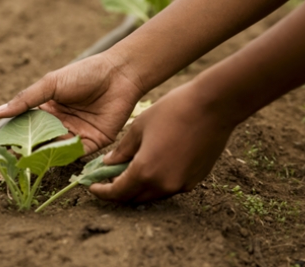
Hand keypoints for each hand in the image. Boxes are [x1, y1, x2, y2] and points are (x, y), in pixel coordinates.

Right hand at [0, 52, 144, 153]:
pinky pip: (76, 153)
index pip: (27, 126)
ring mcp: (77, 133)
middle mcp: (61, 124)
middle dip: (28, 149)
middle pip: (40, 141)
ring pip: (56, 149)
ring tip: (30, 157)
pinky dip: (65, 155)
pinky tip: (54, 156)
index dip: (16, 135)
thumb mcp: (51, 84)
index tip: (2, 143)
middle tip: (14, 155)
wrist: (118, 74)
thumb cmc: (84, 74)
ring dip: (44, 154)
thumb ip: (25, 100)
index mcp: (49, 109)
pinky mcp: (94, 141)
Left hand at [90, 80, 235, 201]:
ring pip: (153, 194)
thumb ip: (122, 150)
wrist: (213, 106)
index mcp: (146, 171)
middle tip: (108, 179)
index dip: (102, 192)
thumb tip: (107, 163)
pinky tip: (153, 165)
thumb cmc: (173, 111)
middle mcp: (164, 184)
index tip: (92, 187)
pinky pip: (170, 187)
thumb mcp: (139, 127)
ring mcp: (182, 184)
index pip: (118, 192)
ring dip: (139, 187)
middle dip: (119, 191)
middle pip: (135, 198)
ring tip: (129, 170)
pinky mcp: (195, 180)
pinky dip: (157, 182)